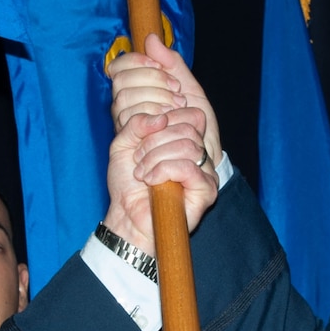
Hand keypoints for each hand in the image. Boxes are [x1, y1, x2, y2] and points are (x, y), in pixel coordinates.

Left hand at [102, 102, 216, 252]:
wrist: (127, 216)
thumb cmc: (127, 184)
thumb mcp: (123, 144)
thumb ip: (136, 123)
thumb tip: (162, 118)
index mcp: (184, 140)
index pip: (189, 114)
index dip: (162, 121)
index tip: (140, 142)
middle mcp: (199, 155)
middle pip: (187, 128)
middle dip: (154, 142)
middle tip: (138, 161)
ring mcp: (206, 173)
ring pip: (188, 146)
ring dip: (156, 158)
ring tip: (143, 174)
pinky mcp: (207, 190)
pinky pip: (189, 168)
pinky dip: (164, 170)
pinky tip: (151, 181)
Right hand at [109, 33, 222, 165]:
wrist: (199, 162)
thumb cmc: (194, 128)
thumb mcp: (190, 90)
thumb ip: (172, 64)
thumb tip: (151, 39)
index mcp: (136, 92)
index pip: (119, 66)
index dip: (138, 61)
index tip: (163, 69)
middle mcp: (124, 108)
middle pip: (122, 81)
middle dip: (153, 81)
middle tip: (177, 95)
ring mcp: (123, 126)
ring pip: (124, 99)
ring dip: (155, 99)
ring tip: (176, 110)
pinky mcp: (124, 144)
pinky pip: (131, 120)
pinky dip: (151, 116)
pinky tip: (167, 120)